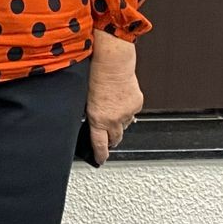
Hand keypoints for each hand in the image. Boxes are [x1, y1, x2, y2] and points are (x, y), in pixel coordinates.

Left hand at [86, 31, 142, 163]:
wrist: (113, 64)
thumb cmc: (96, 76)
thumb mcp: (85, 100)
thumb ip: (90, 114)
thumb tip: (91, 122)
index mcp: (98, 119)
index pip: (99, 144)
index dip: (100, 155)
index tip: (100, 159)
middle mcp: (113, 119)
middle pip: (115, 139)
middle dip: (112, 140)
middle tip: (109, 139)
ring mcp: (127, 113)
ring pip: (125, 125)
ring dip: (119, 123)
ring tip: (114, 112)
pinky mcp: (137, 104)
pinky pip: (132, 113)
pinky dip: (127, 110)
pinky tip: (121, 100)